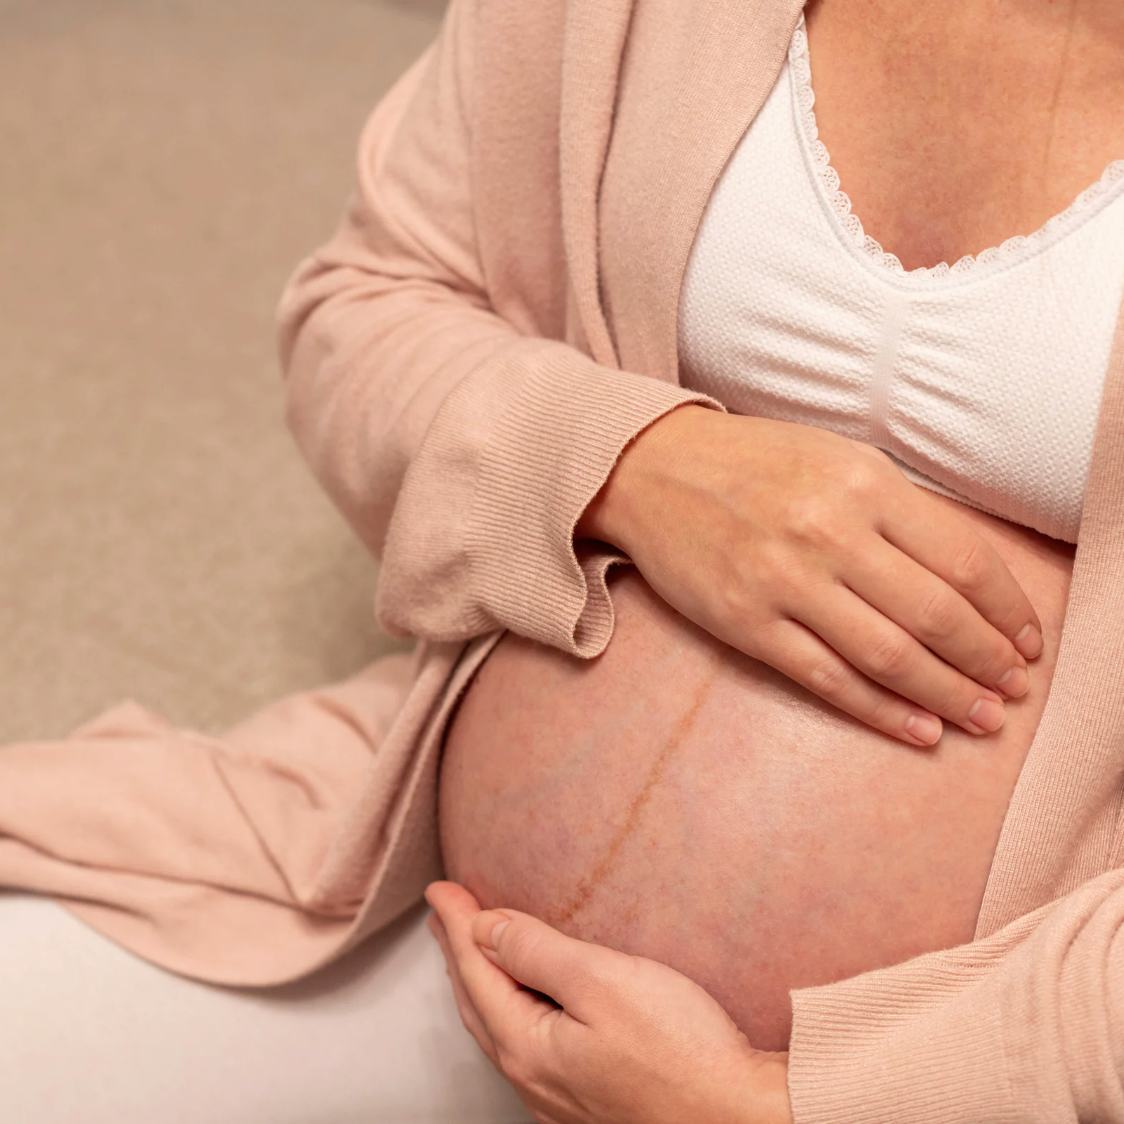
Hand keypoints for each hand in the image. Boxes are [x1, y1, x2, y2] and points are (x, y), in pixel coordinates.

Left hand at [425, 881, 791, 1123]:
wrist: (741, 1117)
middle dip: (459, 953)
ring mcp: (560, 1098)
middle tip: (445, 914)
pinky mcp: (590, 1102)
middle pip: (479, 1003)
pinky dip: (511, 1009)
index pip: (476, 971)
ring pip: (500, 1028)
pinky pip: (527, 1046)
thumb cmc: (682, 1051)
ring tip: (474, 951)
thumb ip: (537, 952)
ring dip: (482, 983)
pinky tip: (525, 1003)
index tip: (440, 890)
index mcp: (528, 1047)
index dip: (457, 924)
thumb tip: (486, 929)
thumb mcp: (602, 981)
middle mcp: (534, 1080)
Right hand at [579, 406, 1041, 745]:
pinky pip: (827, 678)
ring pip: (888, 655)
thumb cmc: (754, 464)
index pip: (963, 559)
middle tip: (1014, 690)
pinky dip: (881, 710)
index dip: (1007, 610)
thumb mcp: (837, 458)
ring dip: (947, 695)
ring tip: (982, 718)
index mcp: (863, 483)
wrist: (653, 470)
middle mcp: (829, 532)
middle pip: (935, 615)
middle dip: (987, 662)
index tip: (1026, 640)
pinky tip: (919, 729)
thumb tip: (968, 580)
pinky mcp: (746, 623)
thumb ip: (900, 510)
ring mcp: (784, 582)